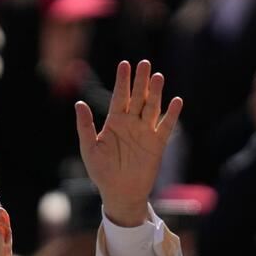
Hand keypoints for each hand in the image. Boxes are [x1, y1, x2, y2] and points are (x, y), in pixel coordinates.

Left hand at [76, 60, 181, 226]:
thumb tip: (79, 103)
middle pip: (137, 97)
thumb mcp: (89, 148)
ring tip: (158, 77)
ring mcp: (145, 132)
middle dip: (140, 81)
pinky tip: (176, 101)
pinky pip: (166, 127)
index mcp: (114, 122)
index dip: (122, 81)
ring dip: (155, 93)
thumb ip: (85, 126)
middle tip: (144, 63)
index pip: (119, 96)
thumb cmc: (101, 171)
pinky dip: (171, 115)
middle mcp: (131, 123)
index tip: (124, 64)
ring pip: (152, 108)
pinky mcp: (157, 144)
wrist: (119, 192)